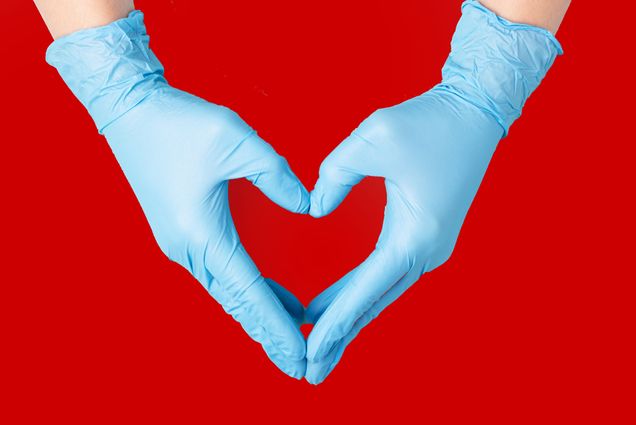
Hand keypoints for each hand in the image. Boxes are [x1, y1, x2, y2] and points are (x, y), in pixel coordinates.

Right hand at [46, 11, 309, 378]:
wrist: (131, 111)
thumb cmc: (180, 123)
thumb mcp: (238, 140)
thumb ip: (277, 176)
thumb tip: (307, 207)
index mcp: (201, 232)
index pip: (248, 291)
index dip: (276, 325)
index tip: (299, 354)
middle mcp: (188, 248)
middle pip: (236, 303)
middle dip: (268, 334)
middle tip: (299, 364)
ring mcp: (181, 244)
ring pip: (227, 292)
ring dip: (258, 315)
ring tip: (292, 336)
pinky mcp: (182, 233)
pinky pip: (219, 274)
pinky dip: (246, 291)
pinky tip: (269, 296)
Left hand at [303, 0, 561, 383]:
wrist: (473, 112)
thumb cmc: (429, 121)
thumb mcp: (372, 138)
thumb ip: (334, 176)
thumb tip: (314, 210)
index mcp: (416, 234)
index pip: (367, 289)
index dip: (336, 320)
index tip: (310, 348)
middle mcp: (426, 250)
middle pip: (375, 302)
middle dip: (342, 335)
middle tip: (310, 369)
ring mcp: (428, 246)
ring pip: (380, 292)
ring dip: (350, 317)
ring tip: (317, 344)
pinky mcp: (422, 235)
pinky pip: (385, 273)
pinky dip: (360, 292)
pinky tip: (335, 303)